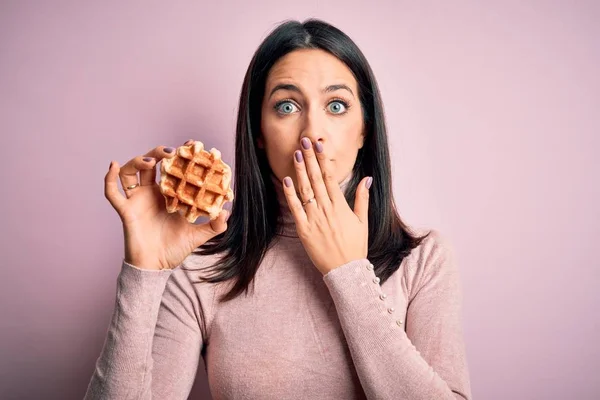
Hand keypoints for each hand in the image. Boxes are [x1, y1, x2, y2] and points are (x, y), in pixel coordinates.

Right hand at [104, 140, 229, 270]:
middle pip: (150, 164)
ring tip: (151, 162)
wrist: (157, 267)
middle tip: (171, 152)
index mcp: (168, 195)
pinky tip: (113, 165)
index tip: (190, 144)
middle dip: (158, 153)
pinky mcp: (126, 211)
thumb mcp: (199, 236)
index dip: (179, 155)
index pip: (172, 168)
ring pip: (130, 172)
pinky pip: (112, 193)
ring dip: (137, 161)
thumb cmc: (175, 250)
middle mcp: (151, 193)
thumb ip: (214, 226)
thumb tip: (227, 212)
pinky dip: (109, 178)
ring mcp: (137, 200)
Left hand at [281, 137, 371, 274]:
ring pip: (305, 190)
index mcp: (340, 206)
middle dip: (310, 159)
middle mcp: (327, 209)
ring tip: (296, 154)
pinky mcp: (304, 229)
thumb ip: (362, 199)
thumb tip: (367, 179)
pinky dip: (290, 194)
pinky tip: (287, 180)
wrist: (346, 270)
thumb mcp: (362, 221)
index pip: (331, 177)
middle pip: (316, 179)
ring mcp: (314, 219)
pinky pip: (295, 209)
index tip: (319, 146)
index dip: (324, 160)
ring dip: (300, 171)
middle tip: (304, 142)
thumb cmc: (355, 246)